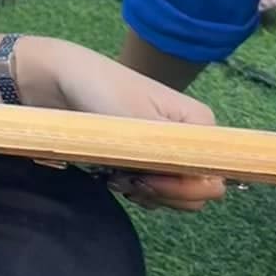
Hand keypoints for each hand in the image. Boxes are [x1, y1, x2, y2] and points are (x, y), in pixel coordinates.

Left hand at [34, 38, 224, 212]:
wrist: (60, 80)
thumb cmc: (102, 90)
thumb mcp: (140, 122)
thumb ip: (176, 155)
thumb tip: (213, 185)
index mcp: (199, 125)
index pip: (216, 174)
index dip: (189, 187)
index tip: (152, 180)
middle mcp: (190, 140)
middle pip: (196, 191)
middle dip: (164, 193)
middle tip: (129, 178)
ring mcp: (167, 152)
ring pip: (173, 195)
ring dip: (145, 193)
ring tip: (115, 174)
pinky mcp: (145, 161)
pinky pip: (152, 192)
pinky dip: (135, 191)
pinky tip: (111, 177)